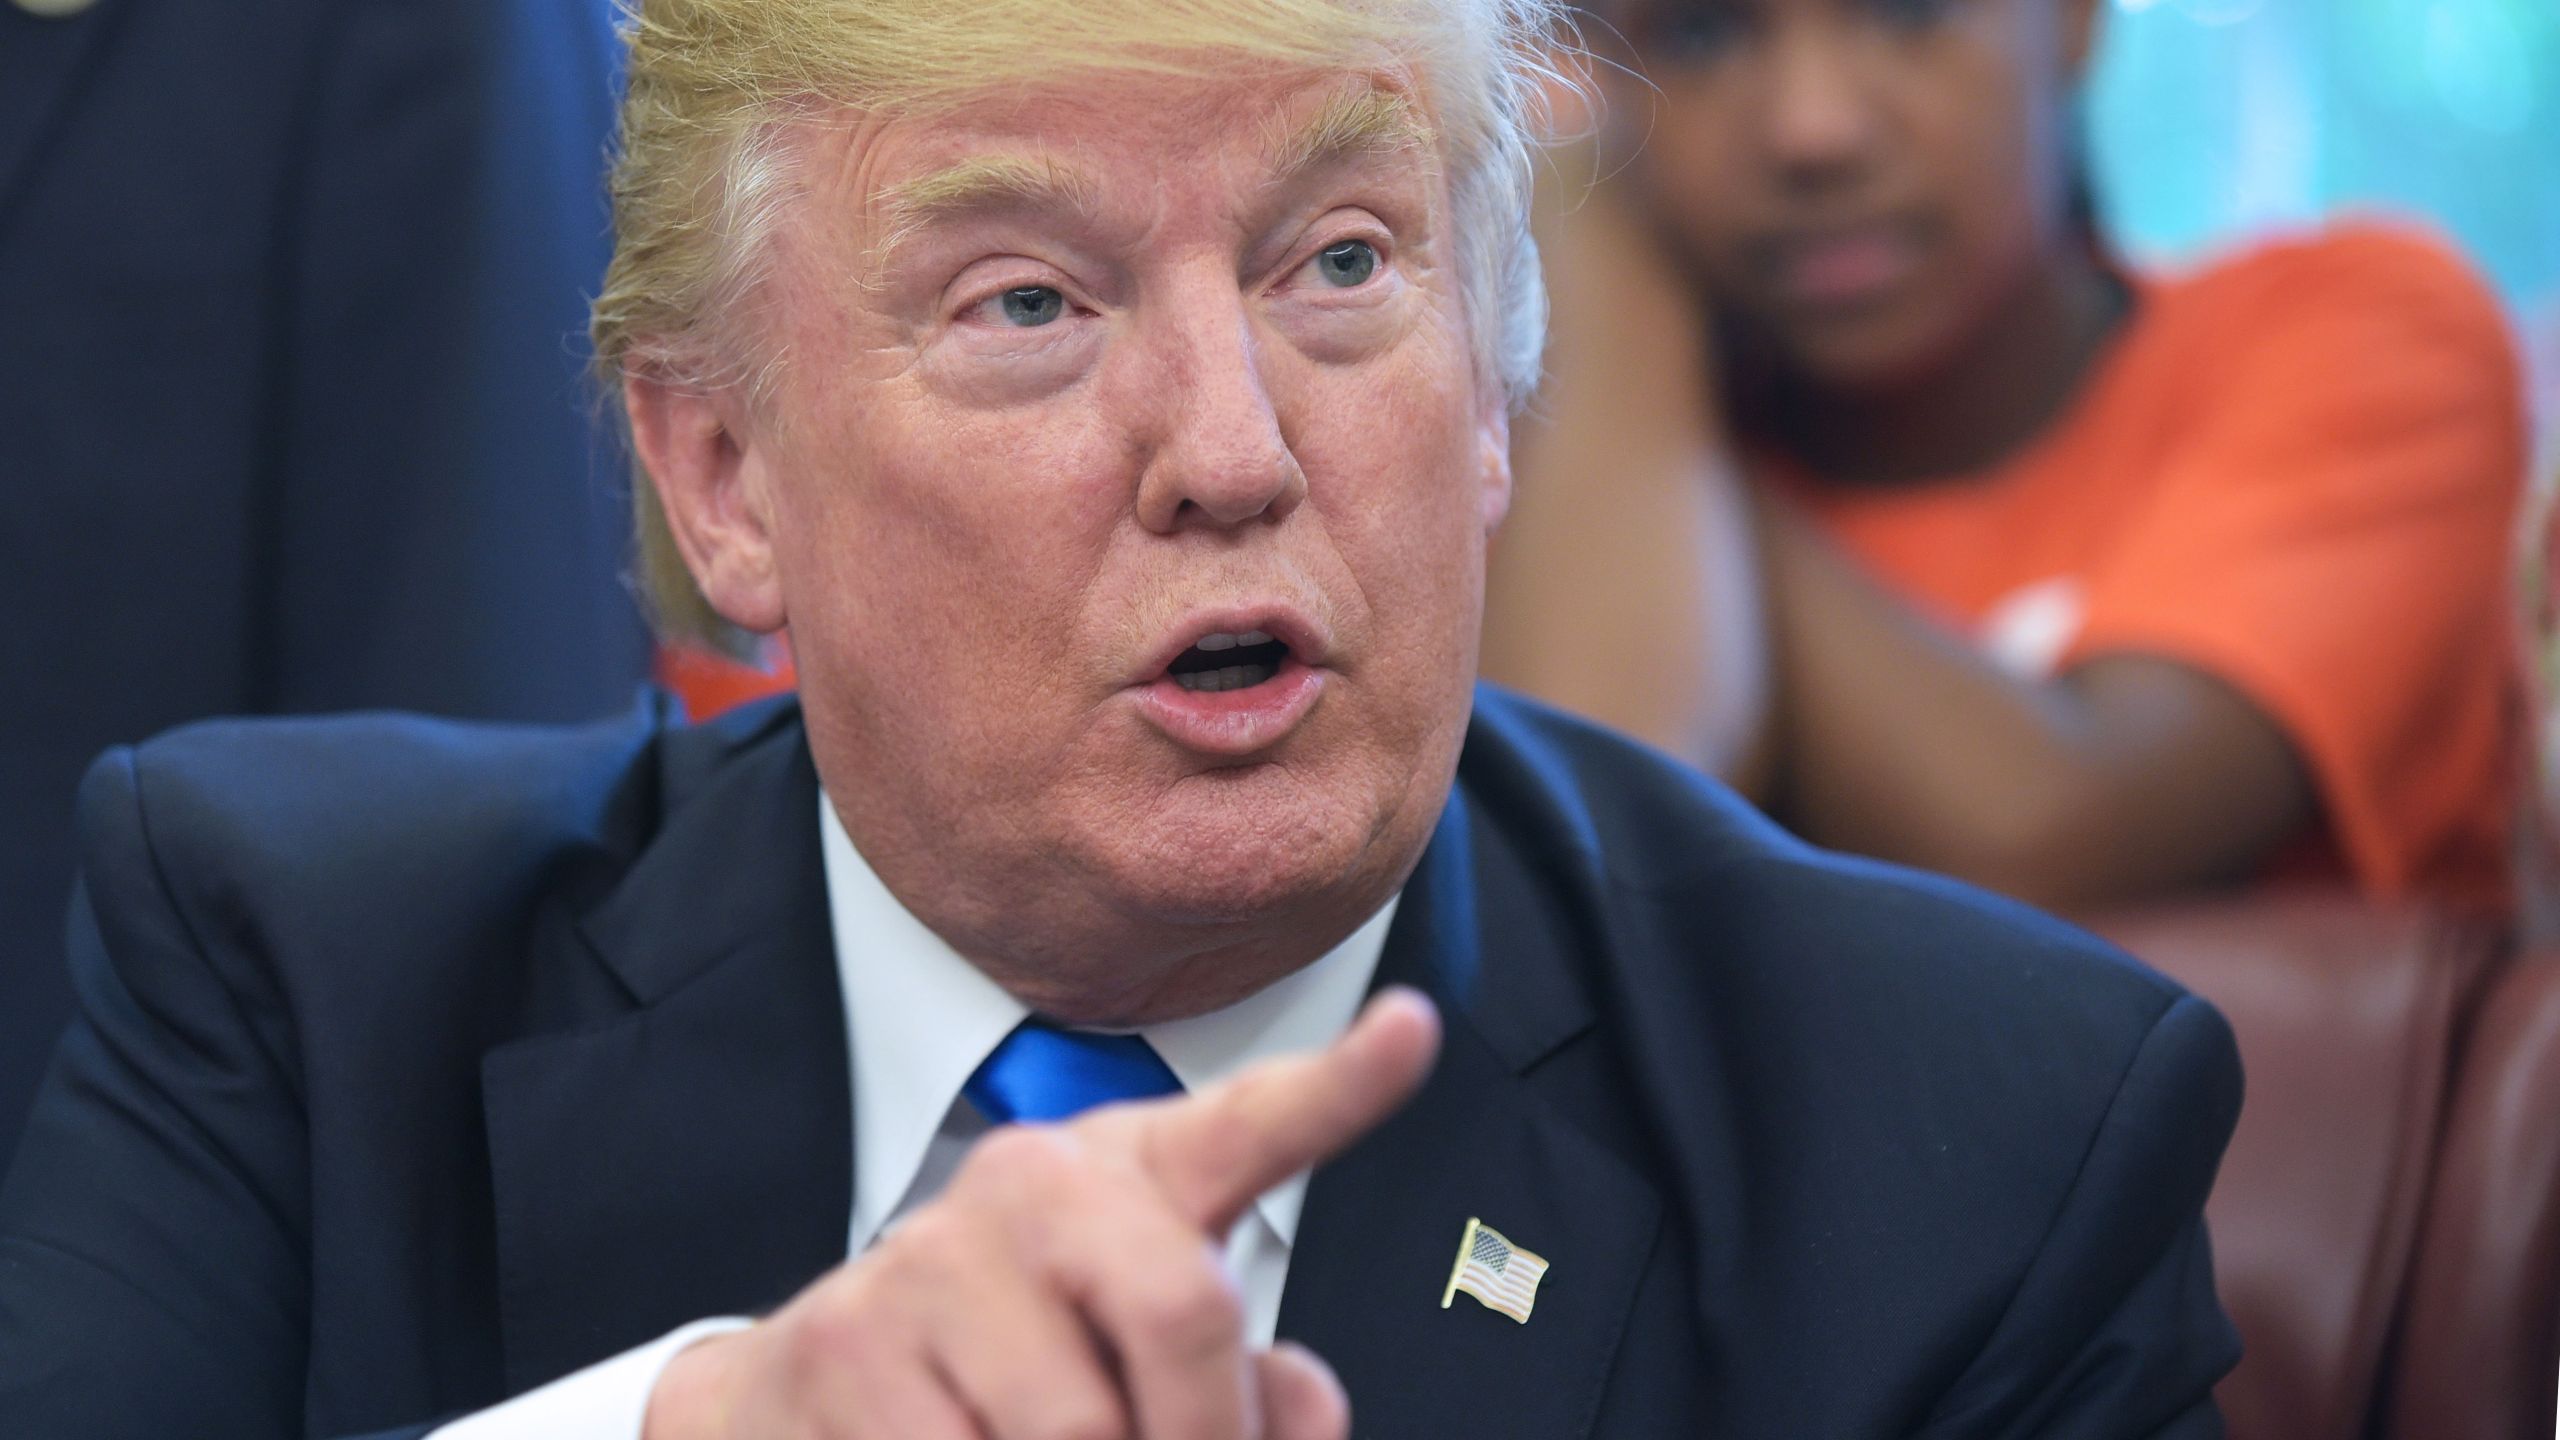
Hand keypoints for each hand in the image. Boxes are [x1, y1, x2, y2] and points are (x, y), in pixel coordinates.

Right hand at [644, 988, 1442, 1439]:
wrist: (821, 1391)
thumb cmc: (1029, 1374)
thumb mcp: (1155, 1372)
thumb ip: (1253, 1388)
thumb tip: (1298, 1394)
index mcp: (1137, 1176)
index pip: (1253, 1124)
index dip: (1343, 1085)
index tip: (1414, 1030)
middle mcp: (1037, 1181)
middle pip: (1184, 1312)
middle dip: (1205, 1437)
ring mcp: (933, 1253)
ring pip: (1074, 1429)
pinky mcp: (844, 1341)